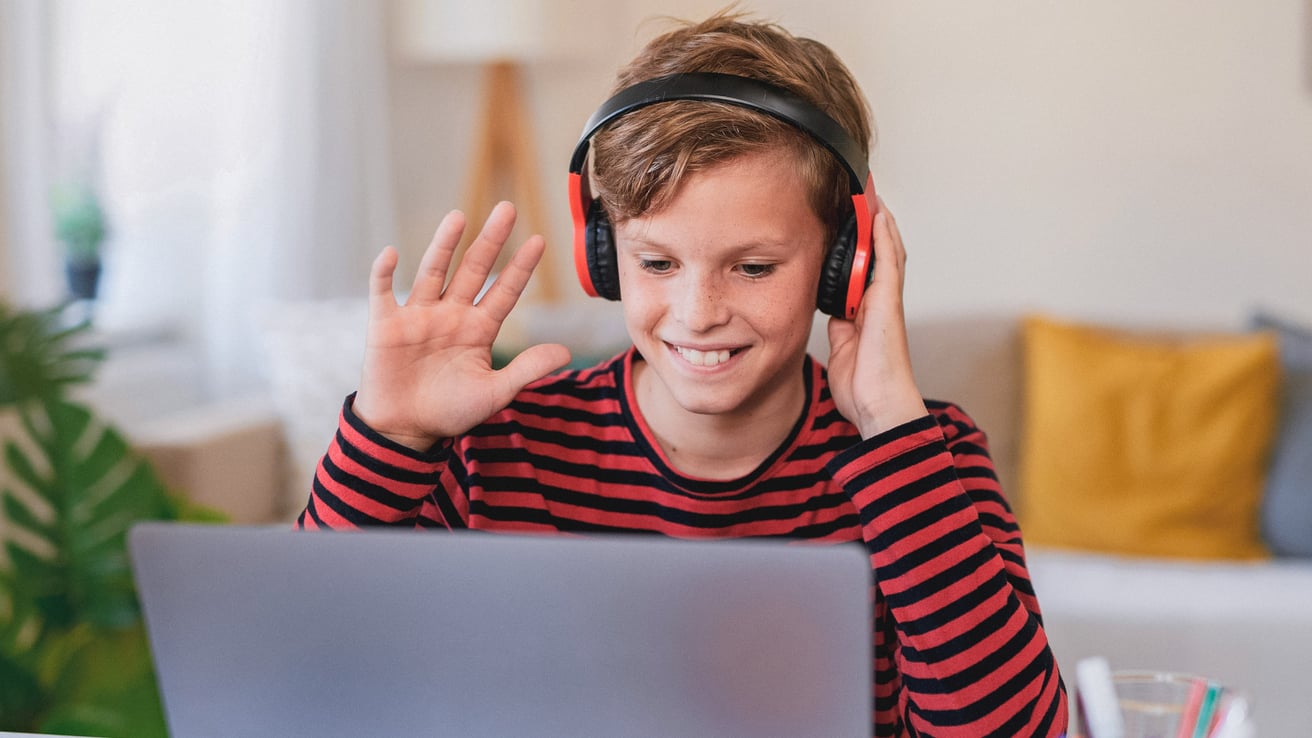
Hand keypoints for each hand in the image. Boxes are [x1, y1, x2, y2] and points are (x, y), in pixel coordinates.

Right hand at [352, 201, 570, 449]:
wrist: (404, 431)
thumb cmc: (449, 412)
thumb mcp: (494, 393)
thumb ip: (526, 370)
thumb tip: (566, 353)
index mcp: (478, 329)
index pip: (504, 291)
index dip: (520, 268)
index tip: (539, 241)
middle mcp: (451, 314)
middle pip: (473, 269)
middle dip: (490, 240)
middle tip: (507, 208)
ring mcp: (418, 316)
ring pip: (433, 271)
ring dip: (444, 245)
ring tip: (459, 217)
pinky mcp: (386, 325)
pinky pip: (383, 292)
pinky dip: (384, 273)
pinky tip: (391, 254)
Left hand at [826, 200, 927, 438]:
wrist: (879, 407)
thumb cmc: (864, 387)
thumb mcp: (842, 351)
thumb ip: (839, 329)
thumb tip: (833, 314)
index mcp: (865, 313)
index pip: (860, 269)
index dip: (856, 244)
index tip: (846, 220)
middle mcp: (878, 302)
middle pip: (876, 254)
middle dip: (868, 226)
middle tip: (859, 194)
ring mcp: (886, 300)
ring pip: (885, 251)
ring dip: (878, 222)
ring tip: (868, 193)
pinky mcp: (888, 302)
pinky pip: (888, 261)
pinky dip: (884, 236)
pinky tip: (878, 214)